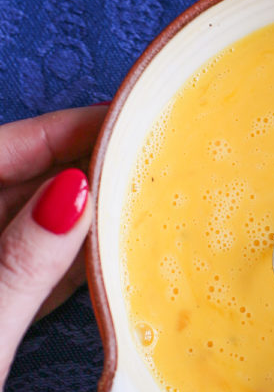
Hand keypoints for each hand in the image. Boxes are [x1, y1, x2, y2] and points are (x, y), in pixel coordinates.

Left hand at [0, 105, 106, 391]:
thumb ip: (21, 263)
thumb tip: (75, 195)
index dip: (58, 131)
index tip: (118, 116)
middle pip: (10, 185)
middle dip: (75, 167)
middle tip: (143, 157)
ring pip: (19, 230)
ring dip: (73, 217)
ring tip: (134, 198)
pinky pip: (21, 275)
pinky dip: (59, 264)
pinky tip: (99, 258)